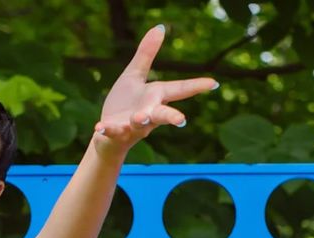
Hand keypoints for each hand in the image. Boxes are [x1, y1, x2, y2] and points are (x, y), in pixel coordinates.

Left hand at [93, 25, 217, 157]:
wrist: (108, 132)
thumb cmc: (126, 103)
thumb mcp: (135, 75)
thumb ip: (147, 54)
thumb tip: (160, 27)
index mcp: (155, 97)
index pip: (178, 90)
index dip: (196, 86)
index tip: (213, 83)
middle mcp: (149, 113)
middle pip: (163, 115)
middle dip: (172, 117)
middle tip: (182, 120)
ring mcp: (132, 125)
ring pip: (140, 124)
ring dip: (140, 121)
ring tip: (140, 118)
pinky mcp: (115, 132)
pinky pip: (113, 131)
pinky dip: (107, 130)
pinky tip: (100, 127)